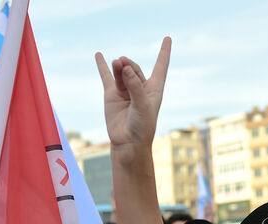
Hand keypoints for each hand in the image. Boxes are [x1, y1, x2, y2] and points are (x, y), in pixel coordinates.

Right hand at [95, 37, 171, 159]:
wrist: (128, 142)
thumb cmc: (142, 126)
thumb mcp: (142, 105)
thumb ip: (134, 86)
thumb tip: (125, 67)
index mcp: (154, 88)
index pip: (160, 66)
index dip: (164, 52)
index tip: (167, 38)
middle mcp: (140, 87)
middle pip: (135, 69)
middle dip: (129, 65)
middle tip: (123, 64)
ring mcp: (125, 90)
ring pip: (121, 72)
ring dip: (119, 67)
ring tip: (117, 63)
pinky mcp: (111, 94)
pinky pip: (106, 76)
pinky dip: (102, 66)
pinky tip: (99, 55)